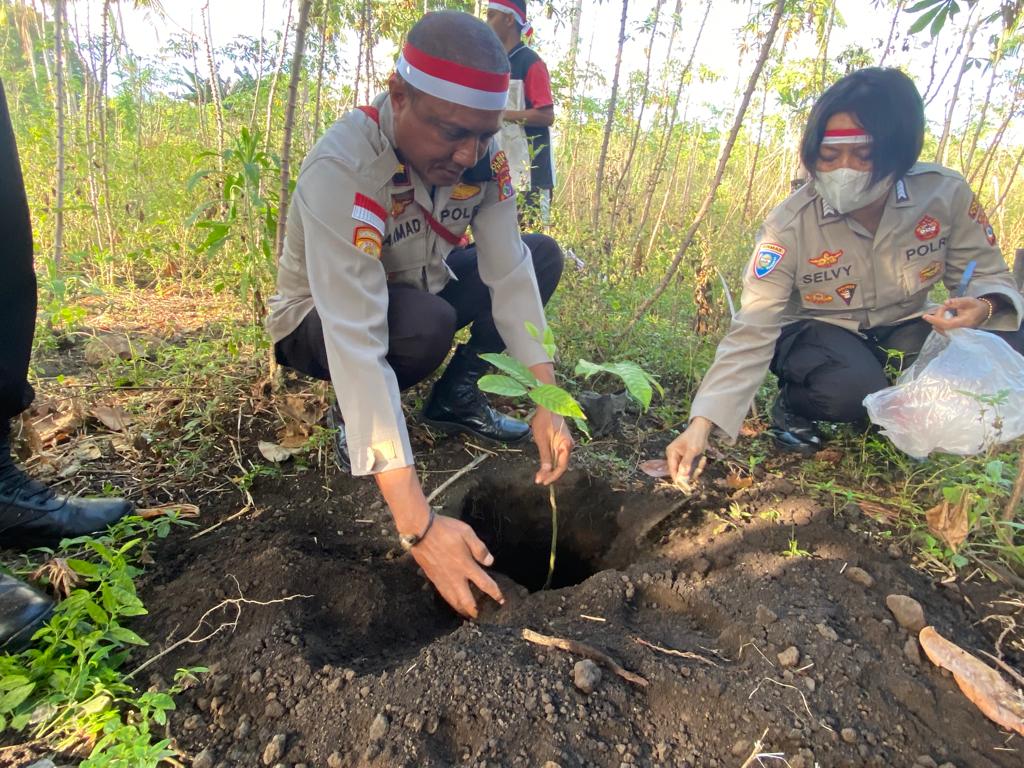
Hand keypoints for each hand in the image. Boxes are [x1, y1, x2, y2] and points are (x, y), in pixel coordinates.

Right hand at [376, 465, 501, 618]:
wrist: (420, 532)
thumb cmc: (445, 530)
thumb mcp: (467, 533)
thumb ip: (479, 548)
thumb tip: (490, 562)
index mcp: (466, 565)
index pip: (484, 584)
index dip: (494, 593)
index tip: (501, 600)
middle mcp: (455, 576)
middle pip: (467, 600)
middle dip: (474, 610)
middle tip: (480, 615)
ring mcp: (443, 579)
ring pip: (453, 600)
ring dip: (462, 609)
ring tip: (467, 614)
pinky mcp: (433, 578)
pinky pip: (444, 595)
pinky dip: (450, 602)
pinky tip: (452, 601)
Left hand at [531, 407, 573, 485]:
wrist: (547, 406)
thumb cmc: (544, 420)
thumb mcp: (542, 441)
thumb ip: (545, 457)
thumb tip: (545, 473)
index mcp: (566, 445)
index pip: (562, 467)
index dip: (553, 476)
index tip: (543, 482)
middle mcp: (568, 446)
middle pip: (561, 465)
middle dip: (550, 474)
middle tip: (539, 480)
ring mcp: (565, 444)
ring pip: (558, 461)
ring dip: (549, 469)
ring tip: (539, 475)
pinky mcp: (561, 442)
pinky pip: (557, 455)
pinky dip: (550, 461)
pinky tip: (543, 466)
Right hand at [666, 417, 712, 484]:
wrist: (702, 428)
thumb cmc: (695, 437)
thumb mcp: (692, 450)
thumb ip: (686, 463)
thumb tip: (682, 475)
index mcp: (671, 453)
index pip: (672, 470)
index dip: (678, 478)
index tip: (686, 487)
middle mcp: (674, 456)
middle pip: (680, 472)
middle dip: (691, 472)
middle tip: (700, 468)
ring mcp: (680, 458)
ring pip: (687, 471)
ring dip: (696, 469)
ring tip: (703, 461)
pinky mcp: (687, 459)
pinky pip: (691, 467)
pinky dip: (698, 466)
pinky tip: (703, 459)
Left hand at [922, 297, 989, 332]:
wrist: (983, 312)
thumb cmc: (975, 306)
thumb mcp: (967, 300)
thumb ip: (956, 301)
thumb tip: (945, 302)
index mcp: (964, 322)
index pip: (946, 324)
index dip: (935, 320)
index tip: (925, 316)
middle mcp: (961, 330)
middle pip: (942, 327)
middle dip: (938, 316)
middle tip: (943, 307)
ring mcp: (958, 333)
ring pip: (942, 329)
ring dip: (938, 320)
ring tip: (944, 310)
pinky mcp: (956, 334)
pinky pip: (944, 330)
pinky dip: (940, 323)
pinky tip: (942, 316)